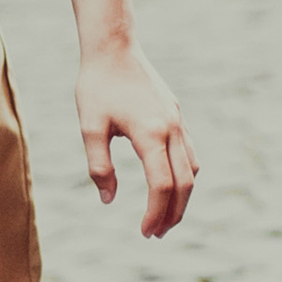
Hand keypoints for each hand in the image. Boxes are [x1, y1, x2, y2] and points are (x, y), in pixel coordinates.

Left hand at [78, 41, 195, 237]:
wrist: (113, 47)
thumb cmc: (96, 86)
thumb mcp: (89, 127)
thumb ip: (99, 166)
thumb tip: (109, 199)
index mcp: (150, 133)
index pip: (161, 185)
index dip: (155, 213)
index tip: (144, 232)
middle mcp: (170, 129)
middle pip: (184, 184)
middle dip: (173, 214)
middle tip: (156, 234)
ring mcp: (177, 121)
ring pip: (192, 169)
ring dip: (181, 197)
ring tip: (163, 216)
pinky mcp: (176, 115)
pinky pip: (189, 153)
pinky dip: (184, 176)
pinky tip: (168, 185)